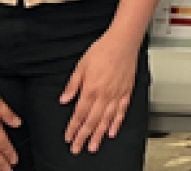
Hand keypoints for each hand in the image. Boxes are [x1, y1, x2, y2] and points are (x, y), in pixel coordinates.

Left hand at [61, 31, 140, 153]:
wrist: (122, 42)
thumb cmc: (102, 50)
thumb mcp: (81, 66)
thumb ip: (73, 85)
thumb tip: (64, 99)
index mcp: (91, 89)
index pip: (79, 114)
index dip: (73, 127)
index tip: (69, 137)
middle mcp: (104, 95)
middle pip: (92, 121)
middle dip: (84, 137)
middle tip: (78, 148)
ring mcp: (117, 95)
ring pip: (106, 120)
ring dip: (99, 135)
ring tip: (94, 146)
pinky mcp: (126, 92)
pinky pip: (121, 112)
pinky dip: (116, 123)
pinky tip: (112, 132)